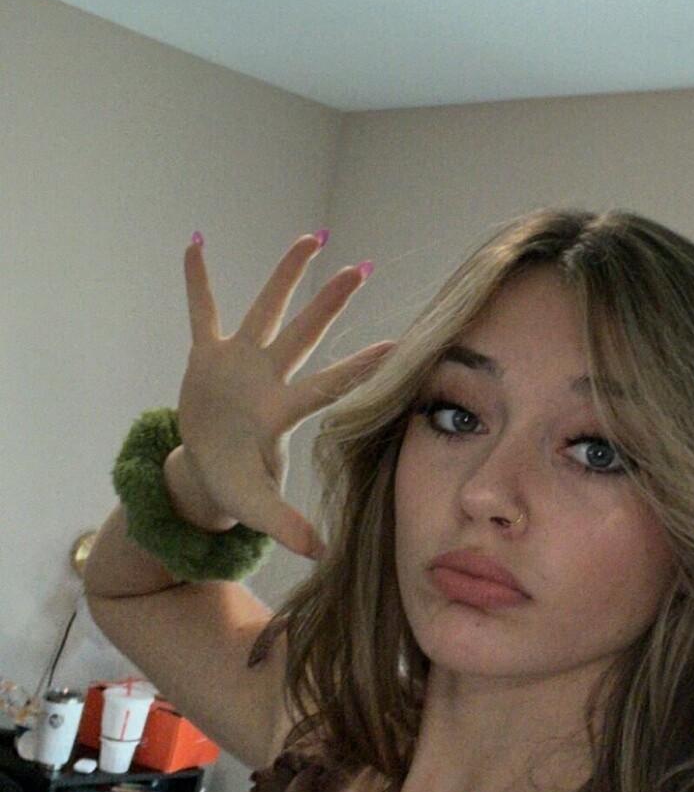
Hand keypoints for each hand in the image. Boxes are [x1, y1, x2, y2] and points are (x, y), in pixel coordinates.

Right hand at [173, 235, 392, 561]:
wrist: (204, 473)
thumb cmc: (238, 488)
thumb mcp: (259, 507)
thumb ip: (288, 525)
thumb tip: (322, 554)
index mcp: (282, 412)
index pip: (328, 385)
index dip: (361, 367)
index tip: (400, 345)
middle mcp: (269, 378)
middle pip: (305, 333)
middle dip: (330, 302)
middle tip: (362, 268)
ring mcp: (240, 362)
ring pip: (267, 308)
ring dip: (286, 274)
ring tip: (312, 237)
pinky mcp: (208, 356)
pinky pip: (203, 311)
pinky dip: (198, 281)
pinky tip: (195, 242)